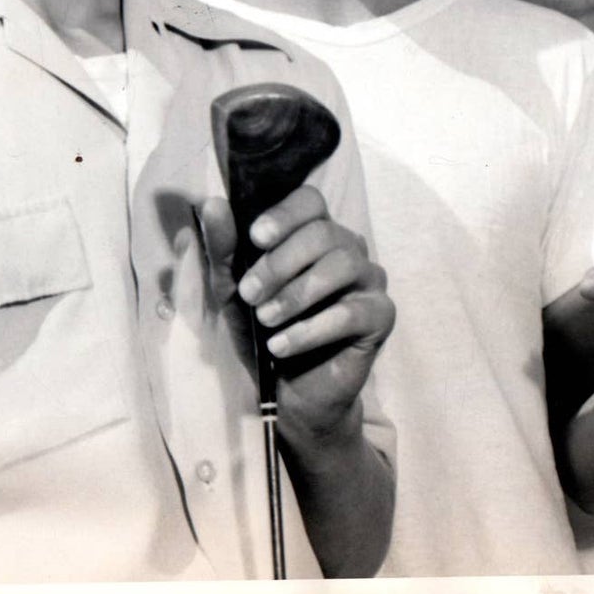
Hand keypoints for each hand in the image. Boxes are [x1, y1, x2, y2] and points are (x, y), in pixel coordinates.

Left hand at [198, 186, 394, 440]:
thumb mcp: (234, 291)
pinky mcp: (381, 316)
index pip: (310, 201)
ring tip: (266, 320)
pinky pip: (352, 312)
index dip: (285, 214)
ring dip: (296, 294)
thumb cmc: (263, 332)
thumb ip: (225, 250)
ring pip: (342, 266)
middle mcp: (348, 248)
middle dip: (280, 263)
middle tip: (250, 294)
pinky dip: (310, 330)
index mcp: (315, 232)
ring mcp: (370, 280)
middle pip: (323, 233)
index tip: (256, 238)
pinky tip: (281, 347)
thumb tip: (213, 204)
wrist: (287, 393)